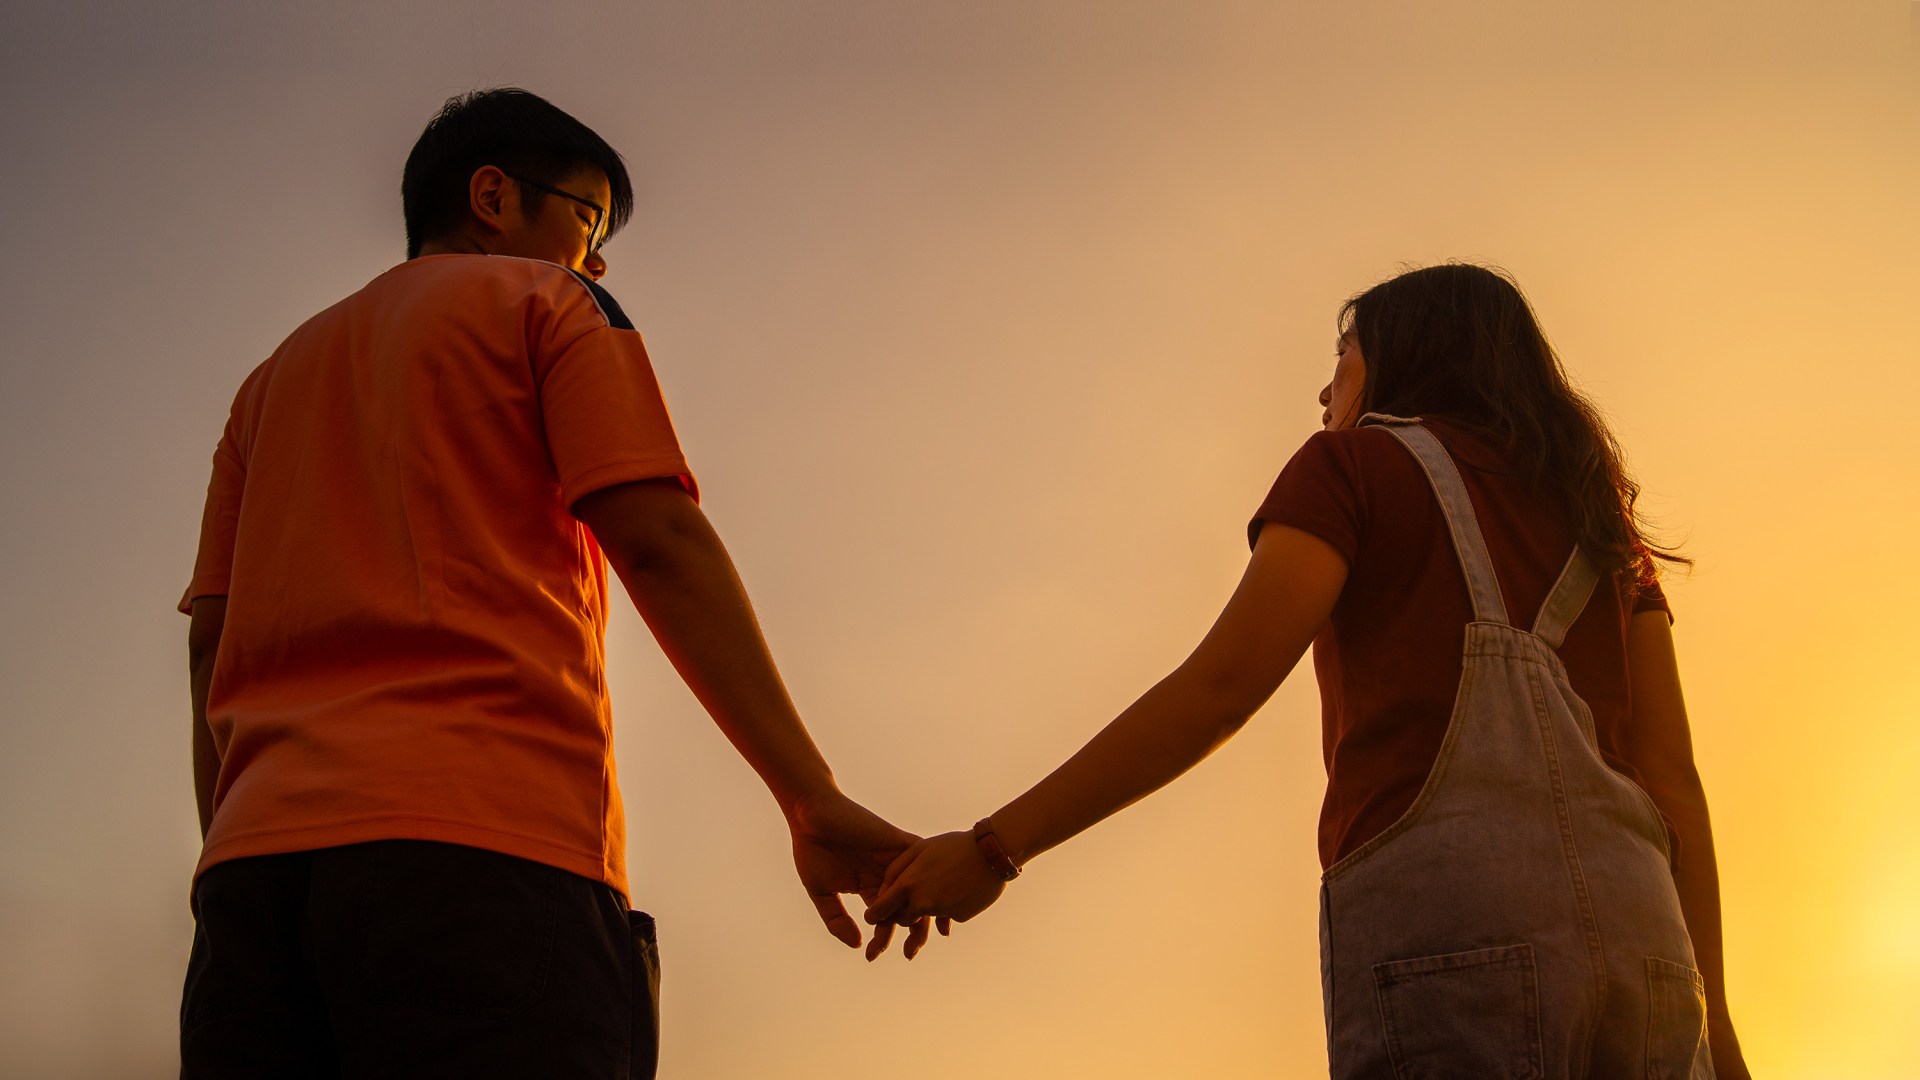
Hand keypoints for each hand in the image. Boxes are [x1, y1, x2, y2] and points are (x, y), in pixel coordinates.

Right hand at [786, 790, 940, 959]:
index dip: (882, 939)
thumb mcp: (822, 892)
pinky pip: (921, 865)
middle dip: (911, 933)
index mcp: (870, 888)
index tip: (872, 956)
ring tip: (919, 939)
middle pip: (910, 908)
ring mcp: (895, 860)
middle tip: (908, 954)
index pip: (887, 918)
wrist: (811, 815)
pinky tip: (931, 904)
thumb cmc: (812, 850)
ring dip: (924, 915)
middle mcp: (887, 876)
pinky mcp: (900, 844)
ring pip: (920, 890)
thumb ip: (837, 920)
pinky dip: (928, 884)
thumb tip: (858, 945)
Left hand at [863, 830, 1007, 929]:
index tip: (872, 916)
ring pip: (925, 918)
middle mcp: (922, 902)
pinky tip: (959, 888)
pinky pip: (947, 915)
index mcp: (908, 884)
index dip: (873, 916)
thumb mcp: (918, 849)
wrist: (991, 852)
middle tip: (907, 900)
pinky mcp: (959, 916)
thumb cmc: (952, 846)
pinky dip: (949, 906)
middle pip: (901, 920)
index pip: (879, 911)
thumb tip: (884, 892)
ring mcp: (941, 911)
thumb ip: (896, 870)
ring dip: (925, 909)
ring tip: (939, 886)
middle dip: (901, 913)